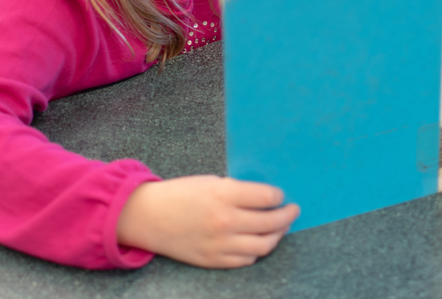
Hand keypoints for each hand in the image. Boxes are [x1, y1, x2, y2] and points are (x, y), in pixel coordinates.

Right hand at [116, 175, 299, 267]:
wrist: (148, 216)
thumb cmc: (179, 194)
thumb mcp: (210, 181)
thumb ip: (237, 190)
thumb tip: (266, 197)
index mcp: (223, 194)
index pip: (267, 197)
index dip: (279, 196)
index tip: (281, 195)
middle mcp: (224, 220)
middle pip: (271, 222)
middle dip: (287, 216)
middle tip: (292, 211)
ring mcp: (220, 243)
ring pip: (263, 245)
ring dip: (277, 235)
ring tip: (280, 228)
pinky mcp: (213, 260)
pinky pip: (246, 259)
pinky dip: (256, 250)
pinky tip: (258, 241)